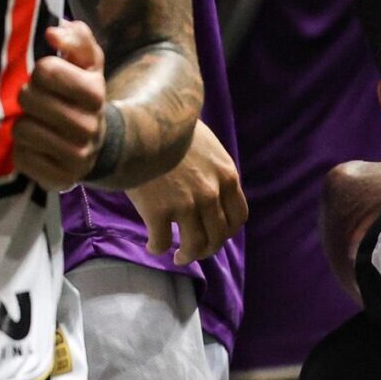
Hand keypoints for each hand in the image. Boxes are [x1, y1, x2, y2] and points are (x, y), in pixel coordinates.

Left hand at [15, 23, 110, 190]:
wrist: (98, 143)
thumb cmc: (81, 95)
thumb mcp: (87, 63)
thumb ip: (77, 38)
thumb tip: (53, 32)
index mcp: (96, 92)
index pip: (47, 70)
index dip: (41, 71)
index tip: (48, 79)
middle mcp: (90, 126)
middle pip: (29, 98)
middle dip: (28, 97)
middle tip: (38, 103)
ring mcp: (77, 156)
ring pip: (23, 130)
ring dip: (24, 125)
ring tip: (37, 124)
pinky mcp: (61, 178)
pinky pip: (22, 158)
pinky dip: (23, 151)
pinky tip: (37, 147)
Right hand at [128, 121, 247, 264]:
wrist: (141, 122)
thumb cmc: (171, 130)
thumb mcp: (207, 146)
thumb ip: (213, 171)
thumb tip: (211, 191)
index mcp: (227, 177)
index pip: (238, 217)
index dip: (227, 231)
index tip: (216, 236)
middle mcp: (211, 194)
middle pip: (218, 236)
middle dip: (207, 249)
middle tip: (194, 252)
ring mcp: (186, 204)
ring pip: (194, 246)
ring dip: (187, 256)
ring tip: (178, 256)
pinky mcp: (158, 211)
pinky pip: (162, 242)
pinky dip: (158, 248)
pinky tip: (153, 245)